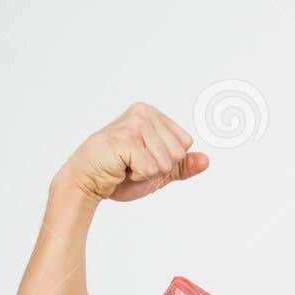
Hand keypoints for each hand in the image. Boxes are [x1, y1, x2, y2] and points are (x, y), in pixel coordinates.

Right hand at [57, 102, 208, 202]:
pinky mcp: (125, 139)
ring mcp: (134, 123)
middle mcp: (144, 112)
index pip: (184, 144)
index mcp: (153, 114)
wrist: (88, 182)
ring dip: (146, 173)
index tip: (143, 159)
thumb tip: (206, 161)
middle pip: (178, 153)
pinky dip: (137, 176)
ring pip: (166, 162)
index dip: (167, 161)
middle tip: (133, 164)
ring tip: (125, 165)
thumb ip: (182, 166)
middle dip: (158, 168)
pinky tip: (120, 168)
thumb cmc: (119, 174)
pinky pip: (151, 169)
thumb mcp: (158, 171)